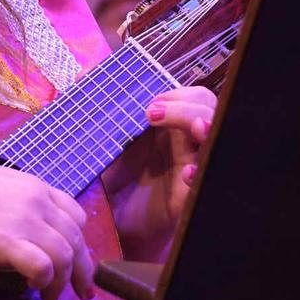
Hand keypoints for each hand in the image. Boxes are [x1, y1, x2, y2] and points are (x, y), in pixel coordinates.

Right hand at [0, 160, 94, 299]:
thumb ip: (15, 203)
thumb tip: (22, 229)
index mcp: (33, 185)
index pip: (75, 214)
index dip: (80, 242)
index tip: (78, 262)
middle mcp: (36, 200)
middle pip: (77, 238)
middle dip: (84, 270)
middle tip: (82, 293)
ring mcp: (25, 220)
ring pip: (67, 256)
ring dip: (63, 282)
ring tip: (48, 296)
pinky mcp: (10, 242)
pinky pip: (45, 267)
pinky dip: (44, 282)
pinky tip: (32, 288)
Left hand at [103, 85, 216, 258]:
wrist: (111, 226)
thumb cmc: (113, 182)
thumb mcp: (104, 143)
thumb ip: (100, 111)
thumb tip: (82, 73)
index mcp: (171, 128)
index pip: (195, 99)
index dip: (180, 95)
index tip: (151, 102)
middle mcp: (186, 146)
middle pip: (210, 112)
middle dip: (191, 106)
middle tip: (155, 113)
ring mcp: (192, 171)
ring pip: (217, 142)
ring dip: (208, 129)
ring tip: (196, 128)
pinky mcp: (188, 200)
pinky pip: (206, 184)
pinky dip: (201, 174)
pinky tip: (188, 172)